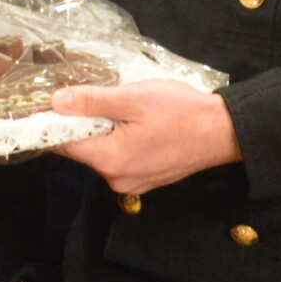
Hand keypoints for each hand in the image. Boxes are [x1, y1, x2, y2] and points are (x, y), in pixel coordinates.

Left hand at [51, 80, 241, 195]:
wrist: (224, 132)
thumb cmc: (180, 112)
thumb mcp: (133, 98)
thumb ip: (92, 101)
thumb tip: (56, 102)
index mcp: (109, 160)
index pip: (64, 144)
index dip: (57, 121)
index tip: (58, 100)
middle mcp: (116, 179)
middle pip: (83, 150)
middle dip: (85, 124)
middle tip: (101, 97)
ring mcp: (132, 184)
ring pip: (102, 154)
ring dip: (105, 132)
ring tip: (125, 109)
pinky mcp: (145, 181)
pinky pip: (120, 160)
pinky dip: (121, 142)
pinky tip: (138, 125)